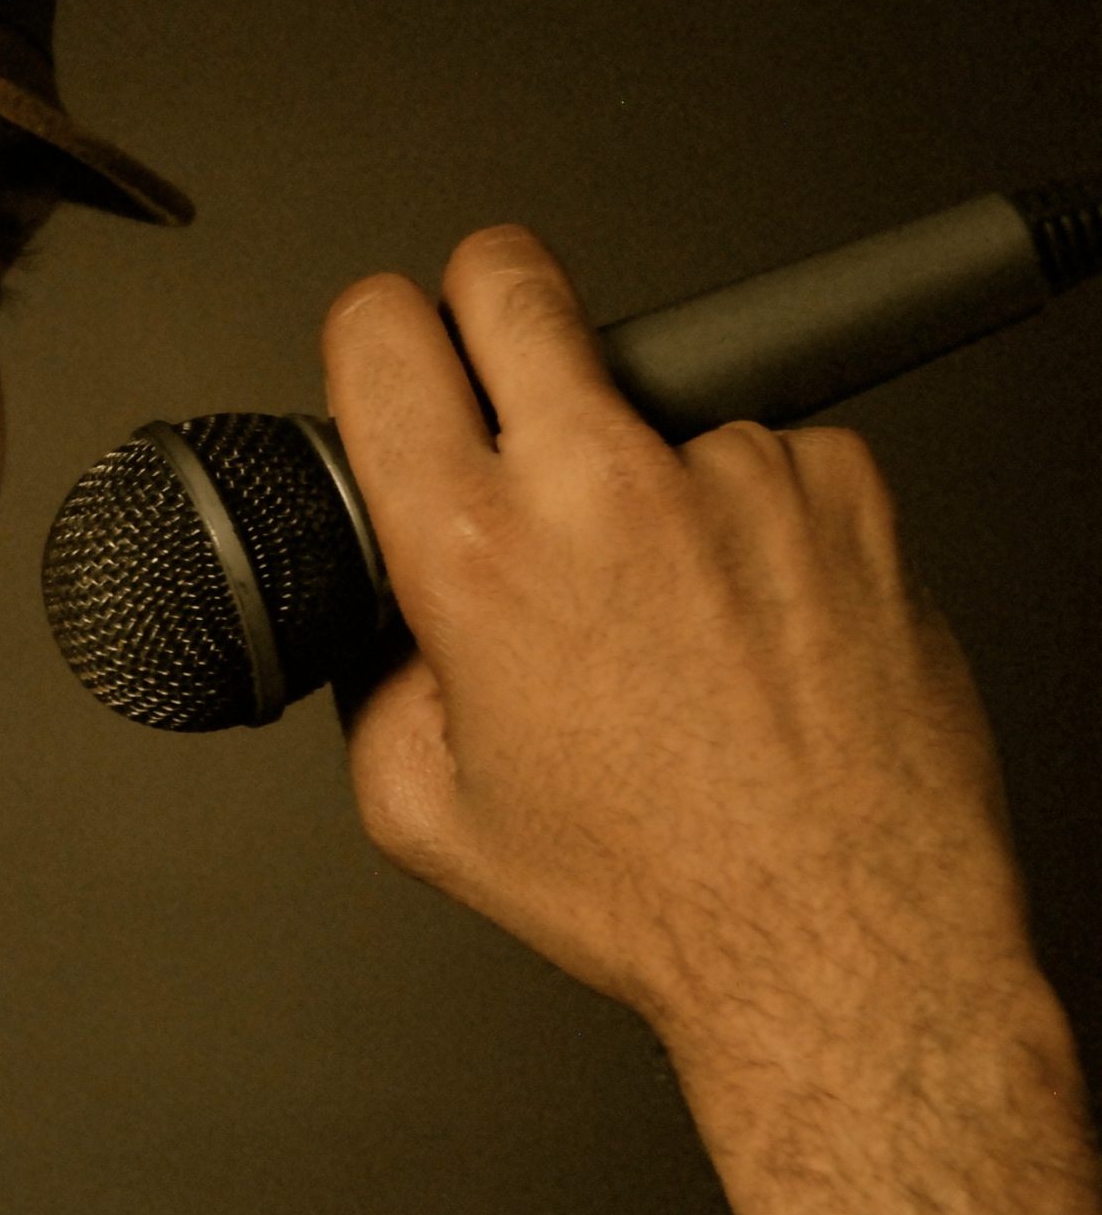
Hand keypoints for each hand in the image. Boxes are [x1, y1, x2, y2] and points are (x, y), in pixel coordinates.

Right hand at [321, 223, 1100, 1214]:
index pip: (382, 329)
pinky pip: (763, 450)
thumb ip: (372, 676)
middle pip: (509, 273)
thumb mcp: (423, 807)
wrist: (843, 941)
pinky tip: (747, 612)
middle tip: (501, 371)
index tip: (392, 353)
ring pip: (649, 389)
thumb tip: (388, 609)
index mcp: (475, 551)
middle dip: (485, 303)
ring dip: (638, 456)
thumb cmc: (658, 891)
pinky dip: (746, 511)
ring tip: (667, 593)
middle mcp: (602, 486)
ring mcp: (733, 470)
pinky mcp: (840, 483)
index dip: (374, 333)